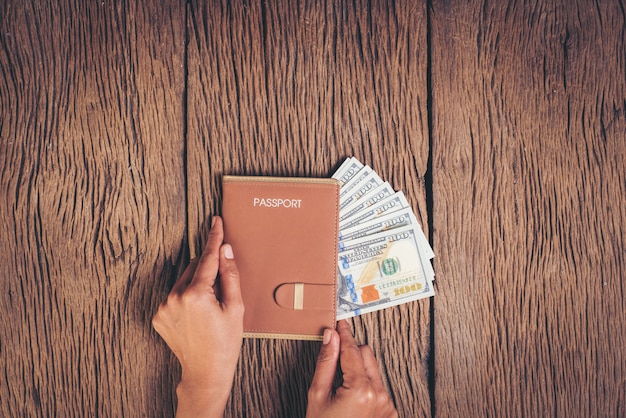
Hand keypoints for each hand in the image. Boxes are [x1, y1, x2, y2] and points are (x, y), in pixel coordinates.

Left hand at [152, 216, 244, 417]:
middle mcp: (175, 297)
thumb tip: (224, 250)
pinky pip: (175, 295)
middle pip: (195, 267)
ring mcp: (164, 307)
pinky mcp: (158, 316)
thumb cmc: (225, 342)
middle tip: (222, 291)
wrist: (205, 371)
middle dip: (209, 270)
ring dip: (197, 284)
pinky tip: (197, 315)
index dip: (214, 238)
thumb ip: (230, 275)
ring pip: (184, 280)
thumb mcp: (235, 307)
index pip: (207, 258)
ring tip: (209, 308)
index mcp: (196, 294)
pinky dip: (186, 297)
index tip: (215, 222)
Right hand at [306, 320, 397, 417]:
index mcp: (360, 389)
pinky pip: (378, 388)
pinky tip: (351, 399)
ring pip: (373, 371)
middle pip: (366, 355)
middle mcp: (379, 395)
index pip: (351, 350)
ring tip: (340, 389)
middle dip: (350, 354)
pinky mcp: (390, 413)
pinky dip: (366, 387)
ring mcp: (387, 405)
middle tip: (334, 361)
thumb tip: (330, 337)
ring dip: (359, 371)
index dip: (343, 334)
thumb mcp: (317, 395)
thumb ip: (326, 362)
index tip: (339, 324)